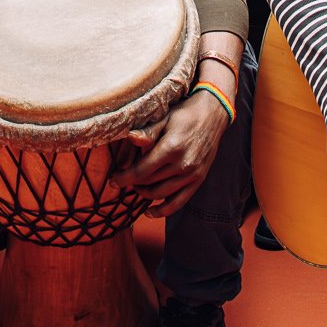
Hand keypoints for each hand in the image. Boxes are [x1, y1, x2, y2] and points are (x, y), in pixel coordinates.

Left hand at [110, 92, 226, 215]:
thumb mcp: (164, 117)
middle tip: (122, 179)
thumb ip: (148, 131)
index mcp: (172, 148)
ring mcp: (192, 175)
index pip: (142, 171)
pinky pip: (178, 202)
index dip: (124, 178)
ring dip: (144, 194)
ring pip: (160, 194)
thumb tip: (130, 138)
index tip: (113, 180)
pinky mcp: (198, 180)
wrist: (213, 114)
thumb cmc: (184, 114)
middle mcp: (183, 164)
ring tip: (136, 186)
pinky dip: (163, 211)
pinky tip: (149, 212)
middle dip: (132, 184)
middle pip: (149, 183)